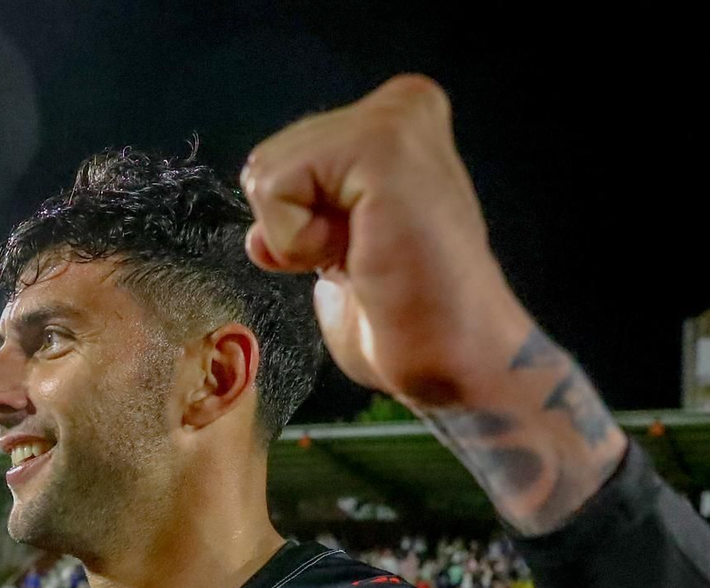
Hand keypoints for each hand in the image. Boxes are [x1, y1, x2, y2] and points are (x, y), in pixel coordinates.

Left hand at [240, 75, 530, 404]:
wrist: (451, 358)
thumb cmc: (407, 320)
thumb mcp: (336, 254)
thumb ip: (300, 222)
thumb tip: (258, 237)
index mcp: (394, 125)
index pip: (282, 160)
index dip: (299, 225)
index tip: (363, 253)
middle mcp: (401, 107)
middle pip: (267, 160)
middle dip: (297, 228)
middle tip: (369, 258)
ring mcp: (395, 119)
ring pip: (266, 172)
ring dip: (300, 239)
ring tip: (369, 256)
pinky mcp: (381, 143)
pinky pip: (276, 189)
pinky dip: (300, 242)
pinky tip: (363, 254)